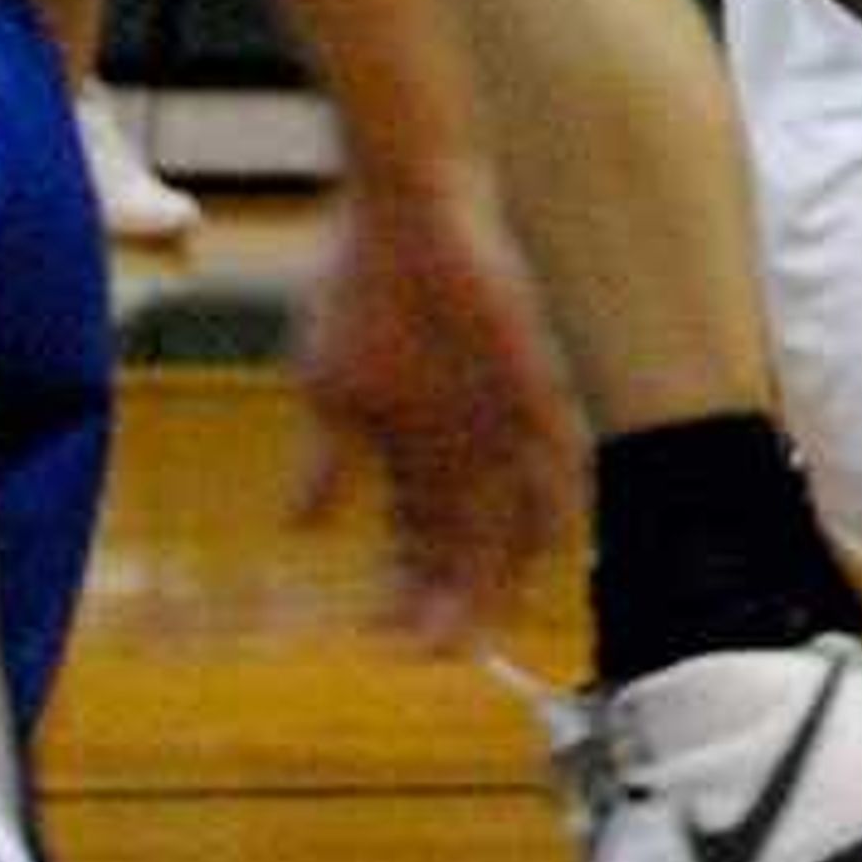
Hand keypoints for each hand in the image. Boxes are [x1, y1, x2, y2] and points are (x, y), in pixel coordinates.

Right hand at [289, 164, 579, 646]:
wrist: (404, 207)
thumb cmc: (359, 287)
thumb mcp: (329, 386)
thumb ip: (325, 464)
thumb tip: (302, 529)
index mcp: (412, 452)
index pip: (418, 546)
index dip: (406, 595)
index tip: (386, 640)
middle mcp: (464, 447)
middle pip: (468, 550)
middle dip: (453, 604)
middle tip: (438, 653)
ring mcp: (502, 419)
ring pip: (513, 521)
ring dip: (499, 573)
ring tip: (480, 618)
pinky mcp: (535, 382)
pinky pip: (559, 455)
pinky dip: (553, 499)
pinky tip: (546, 543)